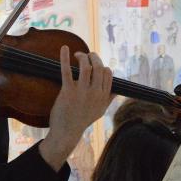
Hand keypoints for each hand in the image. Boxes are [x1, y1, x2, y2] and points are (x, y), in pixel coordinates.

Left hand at [38, 46, 112, 170]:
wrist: (67, 132)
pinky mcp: (68, 91)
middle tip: (86, 55)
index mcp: (103, 96)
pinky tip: (64, 48)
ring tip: (77, 54)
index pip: (108, 73)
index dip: (102, 65)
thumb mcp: (100, 111)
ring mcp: (82, 92)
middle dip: (93, 57)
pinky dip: (64, 57)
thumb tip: (117, 91)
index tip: (94, 64)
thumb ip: (108, 99)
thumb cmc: (82, 120)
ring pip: (87, 67)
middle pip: (99, 67)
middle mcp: (95, 93)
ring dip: (83, 57)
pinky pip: (67, 71)